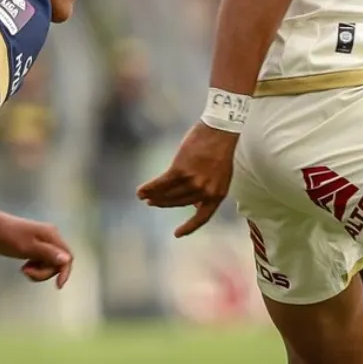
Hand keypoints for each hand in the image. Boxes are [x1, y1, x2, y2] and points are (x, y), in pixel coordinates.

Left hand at [0, 214, 74, 287]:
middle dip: (44, 272)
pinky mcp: (36, 246)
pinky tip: (24, 267)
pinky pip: (42, 262)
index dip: (64, 272)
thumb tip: (67, 259)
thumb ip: (47, 254)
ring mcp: (43, 241)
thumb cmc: (7, 238)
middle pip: (58, 263)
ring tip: (23, 269)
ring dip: (38, 271)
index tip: (58, 286)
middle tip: (26, 272)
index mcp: (51, 235)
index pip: (67, 257)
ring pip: (49, 264)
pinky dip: (35, 268)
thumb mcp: (27, 248)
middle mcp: (50, 237)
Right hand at [136, 122, 239, 237]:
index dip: (190, 227)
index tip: (177, 234)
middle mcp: (205, 191)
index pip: (202, 217)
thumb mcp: (221, 175)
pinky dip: (149, 188)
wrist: (220, 129)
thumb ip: (209, 190)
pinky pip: (161, 183)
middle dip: (163, 203)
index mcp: (218, 194)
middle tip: (152, 202)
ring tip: (144, 197)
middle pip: (179, 203)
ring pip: (169, 194)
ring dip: (154, 196)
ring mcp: (193, 181)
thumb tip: (195, 204)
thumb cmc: (220, 148)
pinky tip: (141, 190)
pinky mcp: (180, 170)